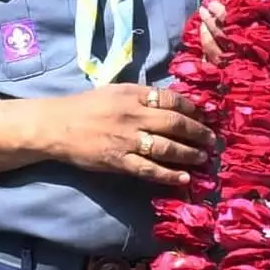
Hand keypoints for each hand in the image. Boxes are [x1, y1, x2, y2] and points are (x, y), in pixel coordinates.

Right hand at [38, 83, 214, 189]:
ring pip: (166, 148)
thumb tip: (171, 101)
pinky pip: (149, 169)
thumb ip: (141, 95)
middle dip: (198, 132)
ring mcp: (126, 140)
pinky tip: (184, 178)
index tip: (205, 116)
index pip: (171, 99)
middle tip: (213, 140)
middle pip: (175, 123)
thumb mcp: (115, 90)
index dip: (192, 108)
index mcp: (133, 95)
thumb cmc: (86, 106)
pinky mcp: (118, 161)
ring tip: (204, 158)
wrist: (57, 125)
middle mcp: (133, 115)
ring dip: (189, 153)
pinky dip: (168, 174)